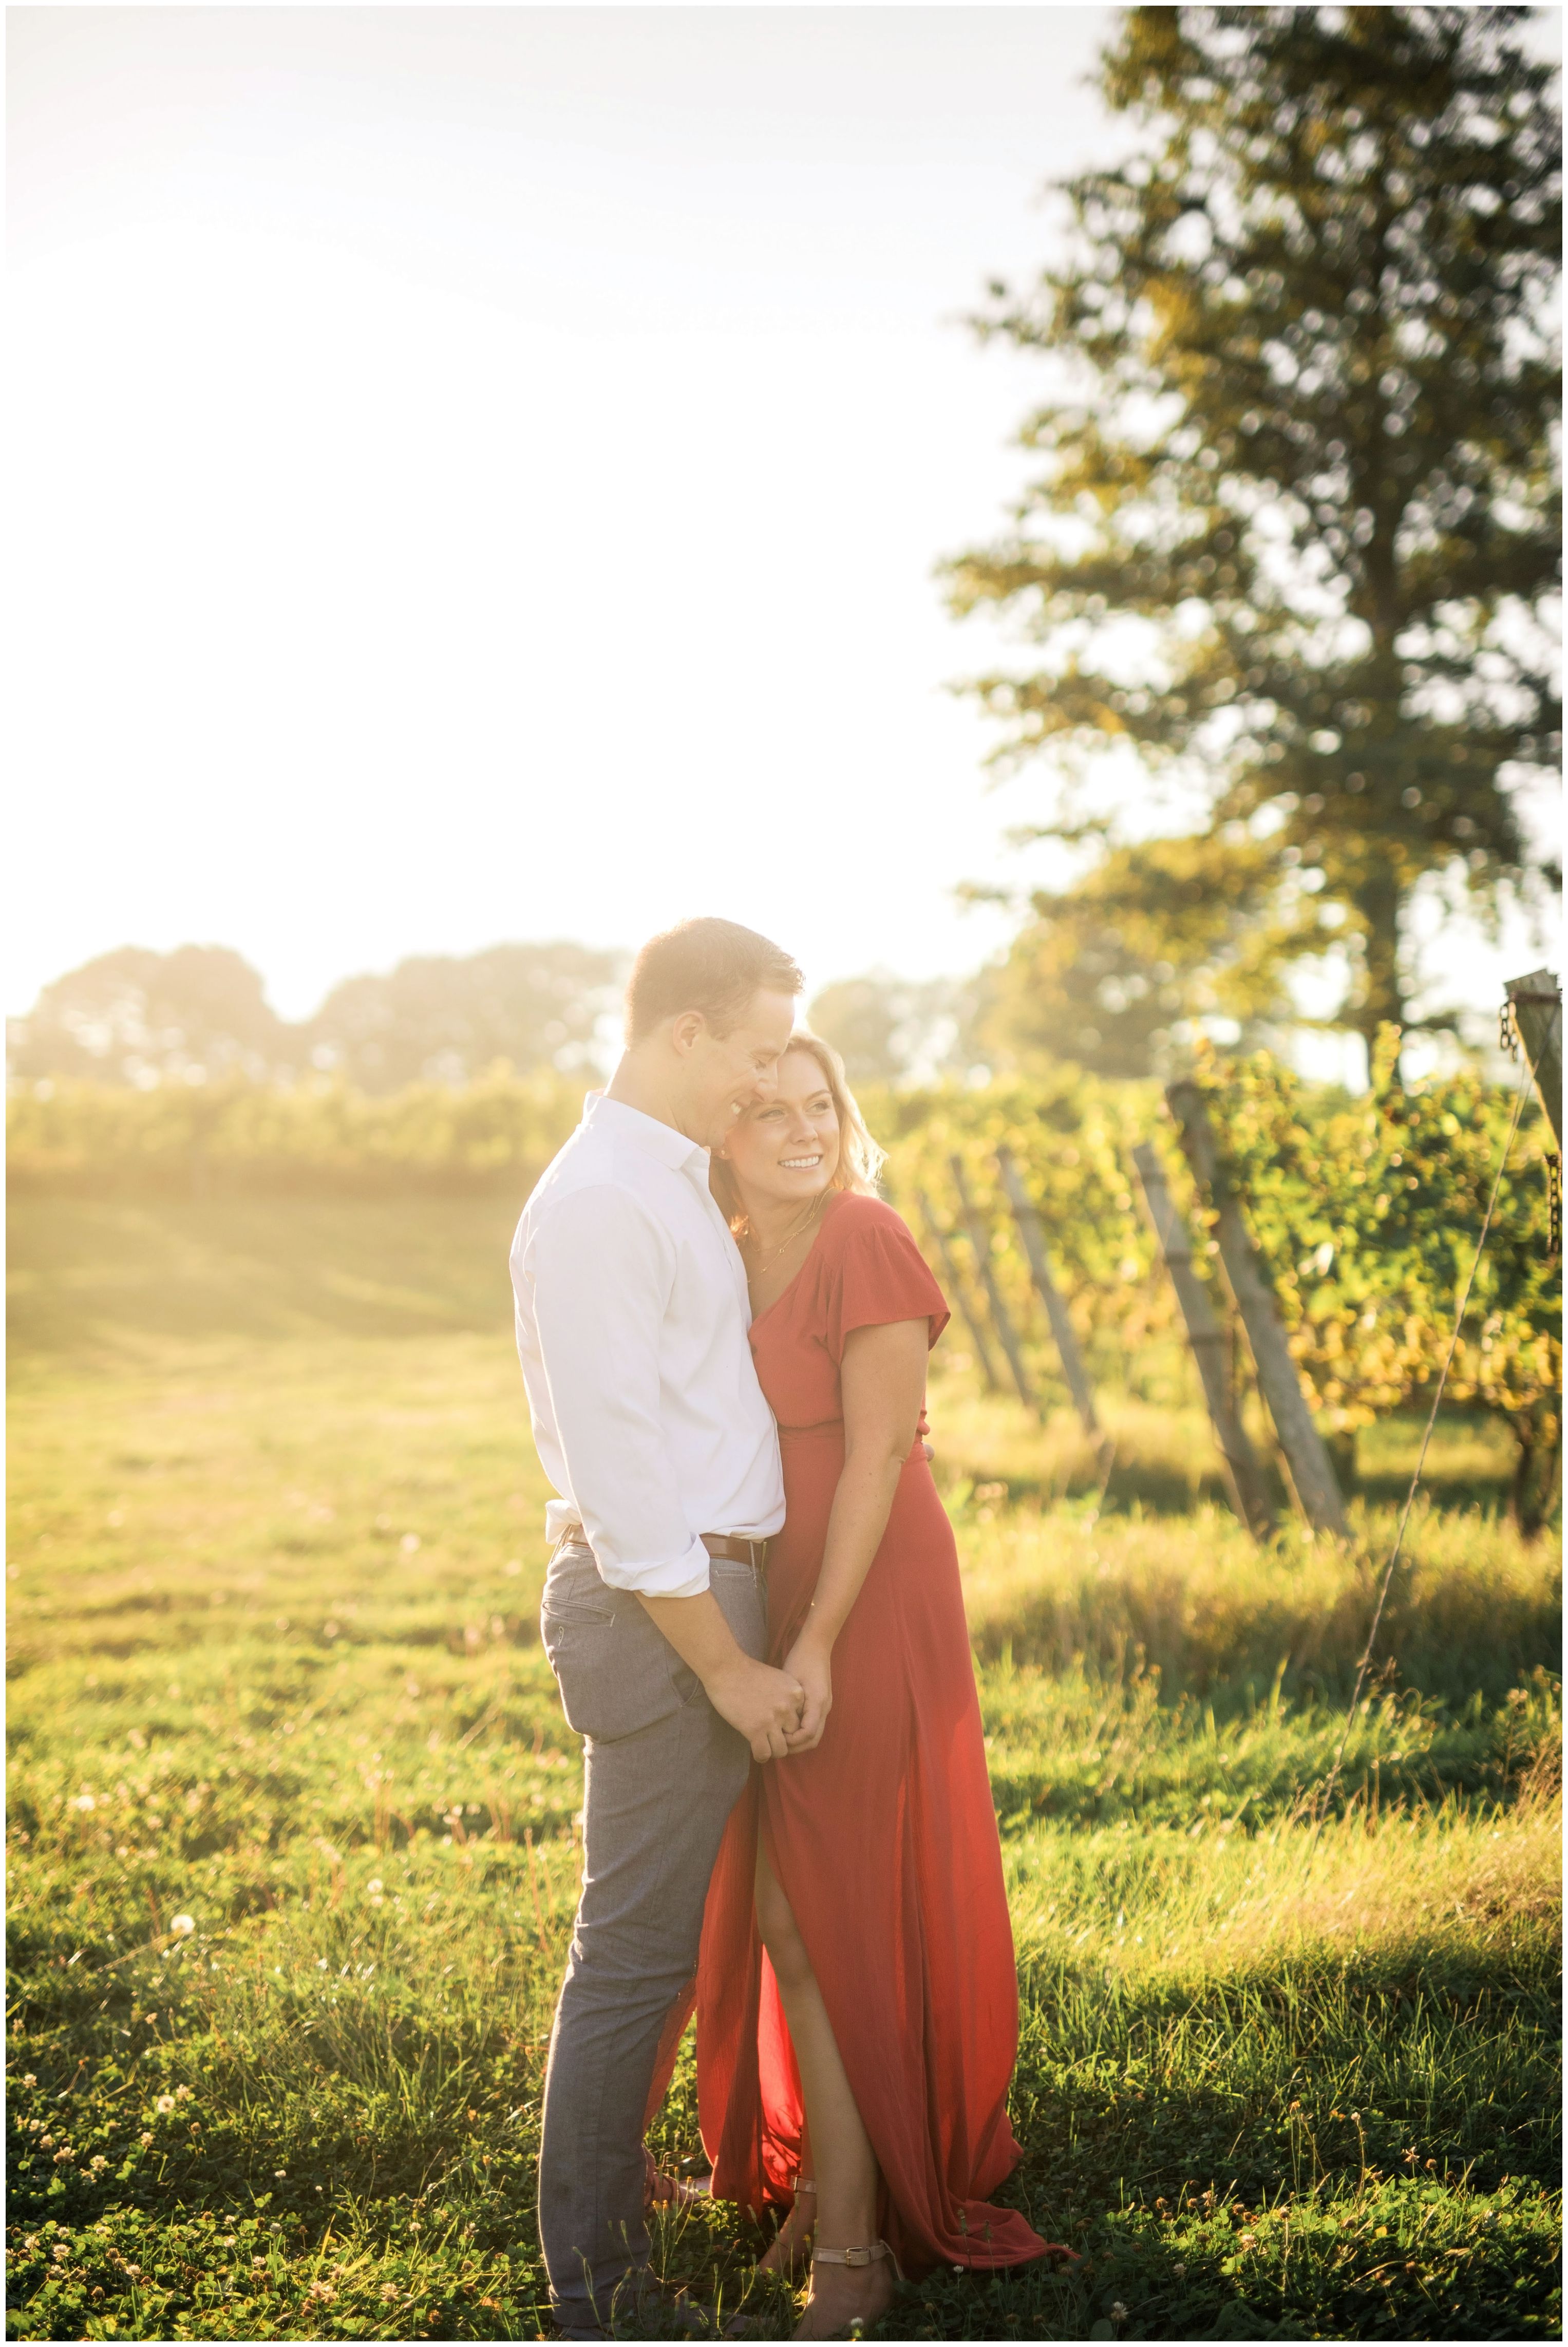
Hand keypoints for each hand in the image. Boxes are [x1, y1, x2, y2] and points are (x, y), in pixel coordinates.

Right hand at [705, 1656, 805, 1761]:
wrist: (726, 1668)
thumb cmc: (747, 1672)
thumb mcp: (778, 1679)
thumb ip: (787, 1696)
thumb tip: (789, 1714)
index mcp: (796, 1694)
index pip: (802, 1720)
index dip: (790, 1725)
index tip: (780, 1726)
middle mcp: (788, 1707)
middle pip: (794, 1735)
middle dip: (784, 1739)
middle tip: (772, 1738)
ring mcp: (773, 1719)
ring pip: (781, 1750)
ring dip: (773, 1750)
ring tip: (765, 1746)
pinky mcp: (756, 1730)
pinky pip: (764, 1754)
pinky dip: (761, 1756)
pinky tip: (756, 1750)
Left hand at [780, 1632, 832, 1752]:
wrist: (816, 1645)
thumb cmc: (800, 1659)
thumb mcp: (790, 1681)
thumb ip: (787, 1704)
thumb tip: (777, 1725)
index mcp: (817, 1702)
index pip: (807, 1734)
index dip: (792, 1742)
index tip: (776, 1738)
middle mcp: (824, 1707)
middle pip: (813, 1739)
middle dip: (795, 1747)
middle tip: (776, 1746)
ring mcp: (825, 1706)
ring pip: (815, 1734)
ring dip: (799, 1741)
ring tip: (780, 1739)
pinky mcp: (822, 1703)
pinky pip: (814, 1725)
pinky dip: (802, 1732)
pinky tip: (787, 1727)